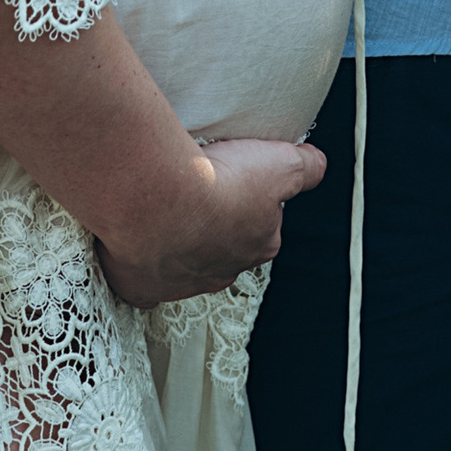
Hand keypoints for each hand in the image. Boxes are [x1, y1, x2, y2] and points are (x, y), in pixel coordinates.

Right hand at [98, 135, 323, 307]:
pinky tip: (133, 246)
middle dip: (209, 226)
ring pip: (180, 265)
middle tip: (193, 191)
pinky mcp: (140, 286)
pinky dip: (137, 269)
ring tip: (160, 206)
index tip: (230, 179)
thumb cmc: (218, 182)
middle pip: (220, 249)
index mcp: (257, 246)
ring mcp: (178, 284)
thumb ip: (305, 166)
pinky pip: (141, 284)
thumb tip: (317, 164)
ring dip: (172, 242)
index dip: (246, 201)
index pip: (261, 227)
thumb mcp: (281, 163)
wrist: (158, 197)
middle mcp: (221, 272)